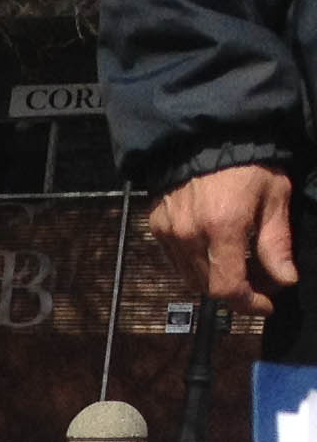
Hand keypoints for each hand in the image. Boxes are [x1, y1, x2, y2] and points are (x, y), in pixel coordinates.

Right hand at [147, 165, 296, 314]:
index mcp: (222, 228)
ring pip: (190, 277)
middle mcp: (190, 236)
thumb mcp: (274, 198)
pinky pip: (176, 260)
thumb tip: (285, 280)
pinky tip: (213, 250)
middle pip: (208, 287)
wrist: (207, 136)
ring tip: (237, 266)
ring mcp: (169, 234)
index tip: (266, 305)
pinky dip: (196, 264)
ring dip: (215, 279)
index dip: (248, 304)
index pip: (228, 287)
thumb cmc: (249, 163)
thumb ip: (276, 243)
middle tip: (259, 282)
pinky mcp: (157, 228)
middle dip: (236, 292)